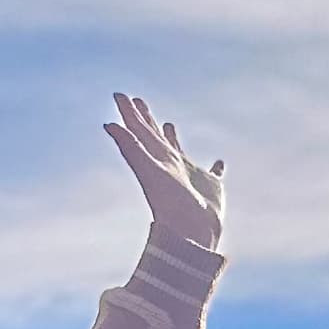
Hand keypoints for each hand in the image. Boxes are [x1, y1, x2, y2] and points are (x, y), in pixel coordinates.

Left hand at [105, 91, 225, 249]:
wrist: (191, 233)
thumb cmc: (169, 203)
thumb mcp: (148, 170)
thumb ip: (130, 147)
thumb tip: (108, 125)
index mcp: (155, 159)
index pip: (139, 131)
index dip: (129, 114)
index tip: (119, 95)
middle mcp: (170, 165)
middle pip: (154, 137)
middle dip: (145, 119)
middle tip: (138, 101)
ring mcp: (191, 176)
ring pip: (179, 152)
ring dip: (173, 138)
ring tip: (169, 124)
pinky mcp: (211, 187)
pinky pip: (214, 174)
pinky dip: (217, 167)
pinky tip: (220, 162)